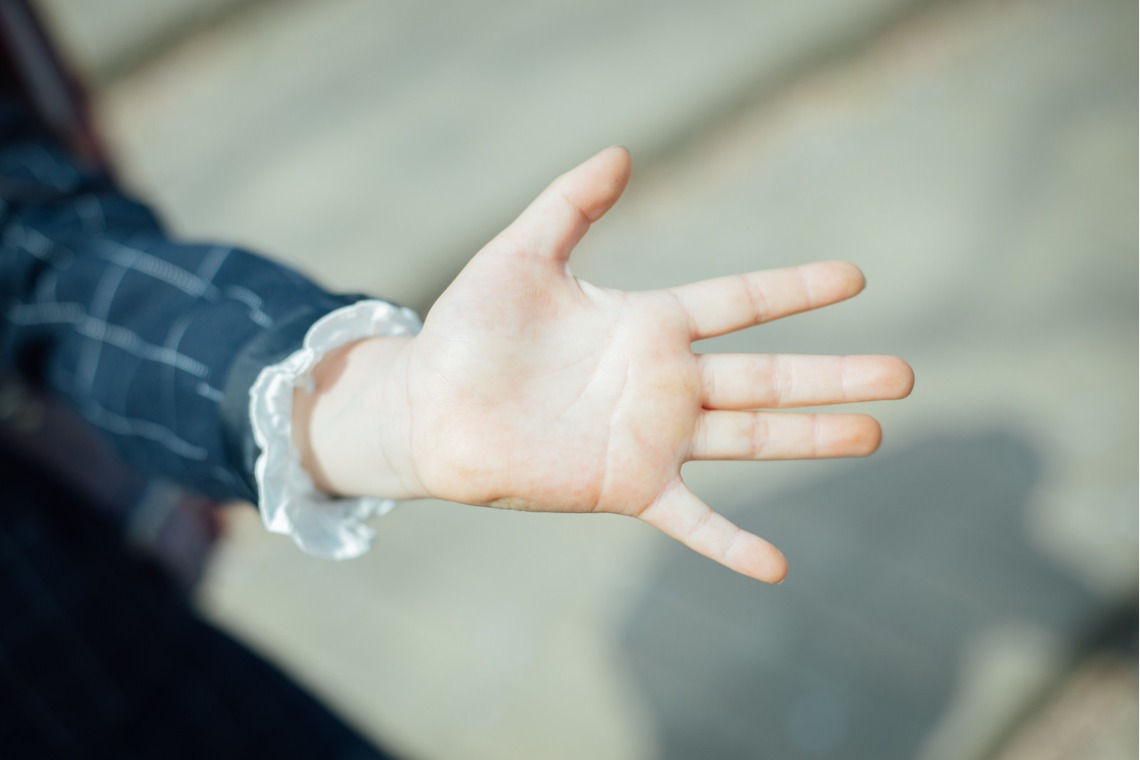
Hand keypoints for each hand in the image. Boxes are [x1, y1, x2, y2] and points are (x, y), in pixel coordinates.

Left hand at [295, 147, 912, 582]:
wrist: (429, 407)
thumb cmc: (469, 329)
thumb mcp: (521, 255)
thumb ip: (570, 204)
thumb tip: (622, 151)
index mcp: (648, 323)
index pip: (739, 301)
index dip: (795, 288)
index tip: (855, 277)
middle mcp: (664, 381)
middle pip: (768, 376)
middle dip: (836, 375)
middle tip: (906, 374)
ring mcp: (652, 438)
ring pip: (750, 438)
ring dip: (812, 438)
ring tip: (874, 435)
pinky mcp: (626, 486)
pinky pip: (690, 520)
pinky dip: (731, 544)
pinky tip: (777, 567)